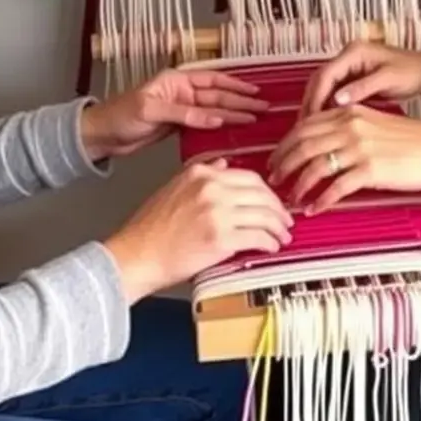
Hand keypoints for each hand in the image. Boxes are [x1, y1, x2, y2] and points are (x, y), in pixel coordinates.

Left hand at [81, 69, 266, 160]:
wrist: (102, 134)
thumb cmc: (120, 115)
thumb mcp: (150, 111)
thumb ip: (183, 113)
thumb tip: (214, 118)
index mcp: (176, 80)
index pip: (212, 81)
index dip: (235, 86)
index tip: (254, 93)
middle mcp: (182, 92)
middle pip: (217, 96)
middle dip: (241, 101)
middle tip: (263, 108)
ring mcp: (181, 108)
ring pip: (214, 110)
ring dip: (234, 114)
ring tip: (254, 118)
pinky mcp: (178, 125)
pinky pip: (205, 123)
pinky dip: (219, 125)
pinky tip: (232, 129)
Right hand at [104, 159, 293, 302]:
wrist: (135, 255)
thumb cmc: (149, 229)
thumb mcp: (174, 187)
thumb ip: (201, 174)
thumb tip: (223, 165)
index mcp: (201, 173)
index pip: (247, 176)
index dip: (266, 190)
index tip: (272, 200)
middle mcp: (211, 188)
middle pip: (260, 192)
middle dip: (278, 207)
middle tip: (285, 218)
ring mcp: (217, 212)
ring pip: (263, 214)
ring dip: (278, 226)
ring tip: (282, 235)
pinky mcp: (221, 238)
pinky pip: (258, 236)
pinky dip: (270, 242)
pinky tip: (272, 246)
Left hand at [268, 104, 420, 213]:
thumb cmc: (411, 139)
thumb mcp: (374, 122)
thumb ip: (347, 126)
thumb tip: (321, 142)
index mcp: (349, 112)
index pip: (305, 125)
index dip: (286, 144)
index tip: (276, 158)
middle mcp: (350, 125)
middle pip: (303, 144)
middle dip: (283, 164)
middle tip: (273, 180)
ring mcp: (360, 147)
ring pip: (315, 166)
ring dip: (298, 185)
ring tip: (291, 199)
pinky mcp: (370, 169)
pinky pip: (336, 187)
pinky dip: (321, 200)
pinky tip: (314, 209)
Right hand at [300, 40, 420, 118]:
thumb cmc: (410, 72)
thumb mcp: (388, 79)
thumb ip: (362, 88)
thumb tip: (337, 99)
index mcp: (354, 52)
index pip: (326, 74)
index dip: (316, 96)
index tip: (310, 117)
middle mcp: (348, 57)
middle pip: (320, 79)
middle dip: (310, 102)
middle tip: (304, 126)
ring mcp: (349, 67)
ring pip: (323, 86)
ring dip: (316, 105)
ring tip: (310, 128)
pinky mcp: (352, 78)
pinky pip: (333, 92)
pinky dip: (327, 106)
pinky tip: (325, 123)